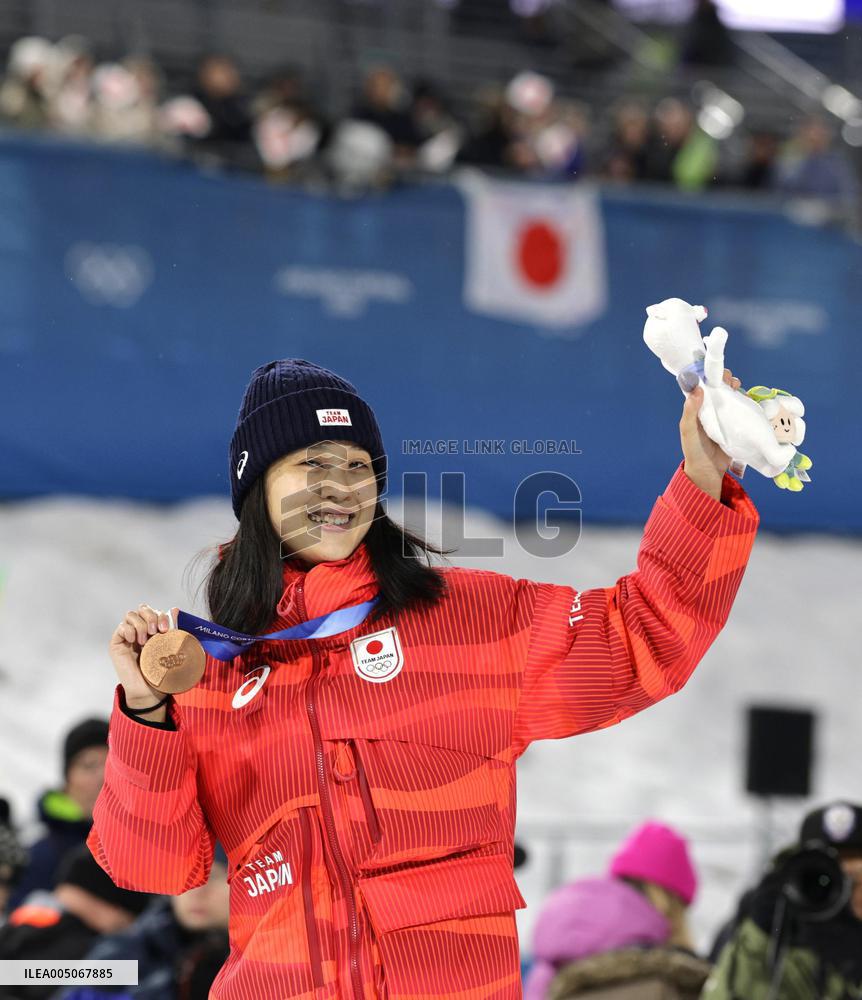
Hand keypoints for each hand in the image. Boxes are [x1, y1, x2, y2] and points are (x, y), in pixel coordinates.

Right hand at [110, 604, 178, 714]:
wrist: (149, 692)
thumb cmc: (161, 672)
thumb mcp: (169, 648)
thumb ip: (172, 628)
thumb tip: (175, 609)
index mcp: (154, 630)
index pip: (154, 611)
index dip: (161, 615)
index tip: (167, 629)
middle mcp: (140, 630)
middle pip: (142, 608)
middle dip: (151, 615)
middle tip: (156, 631)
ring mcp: (128, 636)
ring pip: (130, 615)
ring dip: (140, 624)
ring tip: (145, 641)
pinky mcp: (117, 643)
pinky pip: (120, 627)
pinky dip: (128, 630)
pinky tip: (134, 642)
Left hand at [680, 368, 740, 501]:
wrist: (709, 471)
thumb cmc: (695, 451)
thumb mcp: (689, 431)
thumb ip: (690, 412)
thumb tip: (697, 389)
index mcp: (697, 409)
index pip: (703, 386)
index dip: (709, 376)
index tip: (716, 372)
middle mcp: (711, 410)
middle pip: (719, 389)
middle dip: (726, 380)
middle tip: (731, 381)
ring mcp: (725, 416)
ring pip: (732, 397)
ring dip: (736, 389)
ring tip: (738, 386)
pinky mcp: (737, 424)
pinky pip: (743, 410)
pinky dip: (748, 402)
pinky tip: (751, 399)